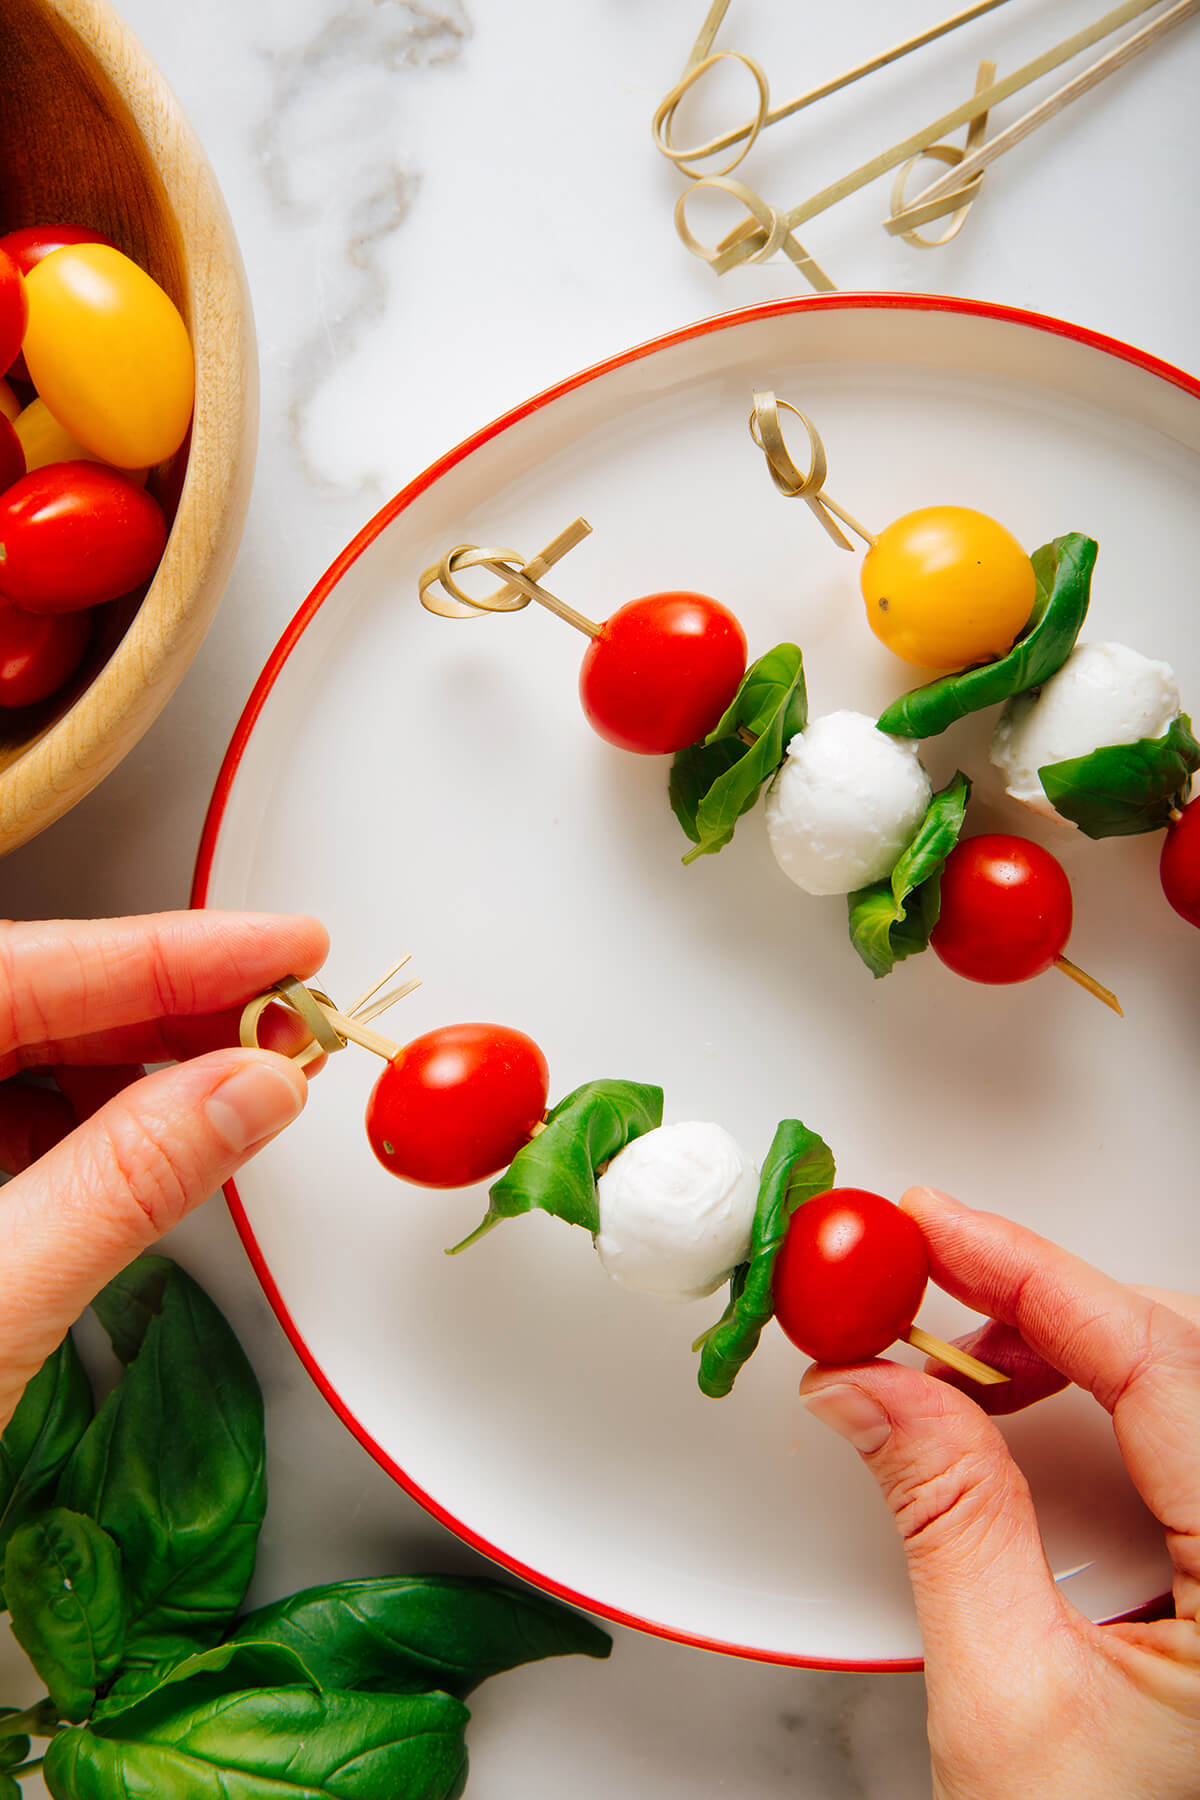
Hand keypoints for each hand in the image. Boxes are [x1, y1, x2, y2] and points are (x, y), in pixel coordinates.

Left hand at [0, 910, 327, 1430]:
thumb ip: (126, 1181)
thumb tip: (243, 1091)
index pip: (17, 970)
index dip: (167, 950)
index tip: (277, 947)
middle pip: (21, 999)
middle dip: (165, 1005)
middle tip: (282, 1015)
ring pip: (16, 1056)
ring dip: (134, 1065)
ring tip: (236, 1083)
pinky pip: (1, 1121)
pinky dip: (85, 1125)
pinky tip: (149, 1142)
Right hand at [799, 1187, 1199, 1799]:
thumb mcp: (1009, 1703)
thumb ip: (946, 1520)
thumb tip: (875, 1386)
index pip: (1157, 1361)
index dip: (1030, 1271)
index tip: (931, 1228)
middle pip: (1177, 1353)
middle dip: (1034, 1300)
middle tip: (914, 1279)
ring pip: (1181, 1382)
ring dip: (1058, 1345)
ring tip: (947, 1356)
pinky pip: (1179, 1435)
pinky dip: (1088, 1397)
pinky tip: (1014, 1407)